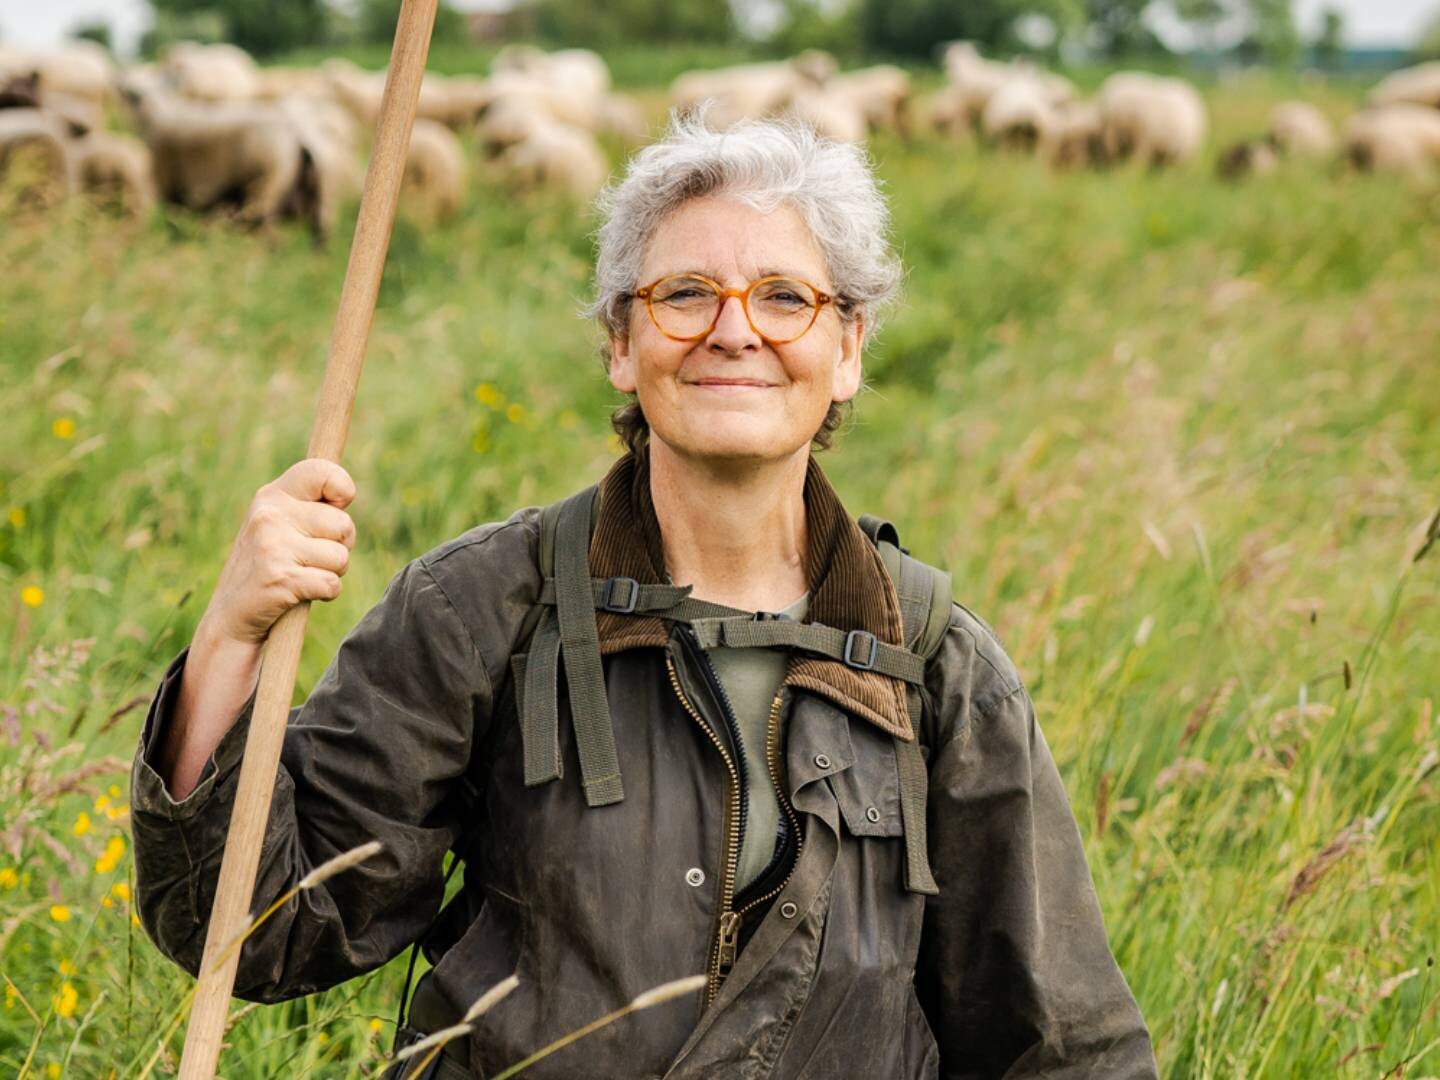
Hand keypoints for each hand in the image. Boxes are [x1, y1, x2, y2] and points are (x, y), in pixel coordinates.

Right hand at [201, 458, 357, 645]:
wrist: (230, 617)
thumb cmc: (268, 568)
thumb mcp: (279, 526)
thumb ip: (310, 508)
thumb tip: (345, 496)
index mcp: (271, 496)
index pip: (321, 471)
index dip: (343, 489)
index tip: (337, 506)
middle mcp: (269, 515)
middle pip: (344, 525)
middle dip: (339, 547)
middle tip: (311, 558)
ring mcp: (272, 546)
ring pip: (341, 557)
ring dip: (332, 572)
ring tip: (302, 575)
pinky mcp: (280, 578)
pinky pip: (332, 583)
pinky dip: (326, 593)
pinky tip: (301, 593)